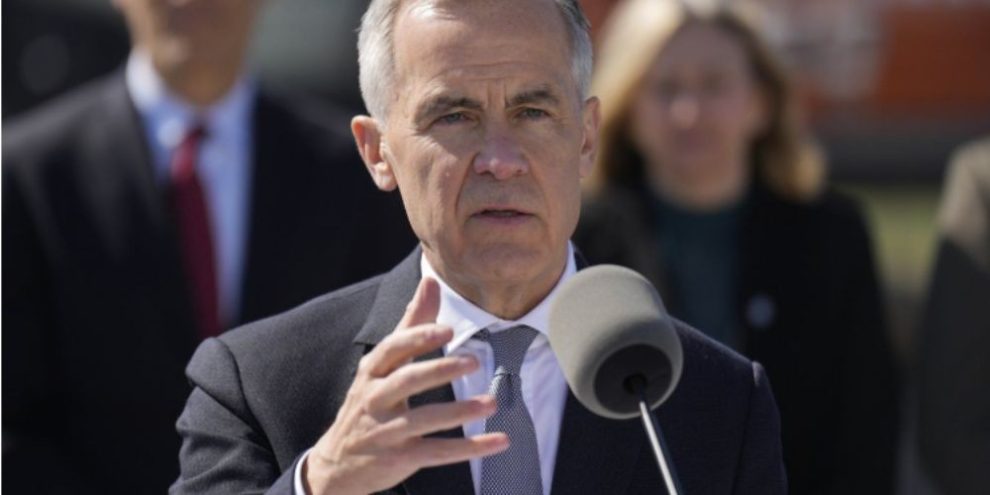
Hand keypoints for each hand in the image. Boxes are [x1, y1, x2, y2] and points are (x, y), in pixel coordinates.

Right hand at [303, 277, 508, 494]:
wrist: (336, 465)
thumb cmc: (368, 403)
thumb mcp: (381, 365)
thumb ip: (410, 325)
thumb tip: (430, 281)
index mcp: (372, 372)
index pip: (392, 349)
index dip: (418, 338)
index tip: (446, 329)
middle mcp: (375, 400)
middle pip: (407, 382)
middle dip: (439, 371)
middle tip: (473, 361)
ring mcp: (386, 432)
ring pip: (424, 419)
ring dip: (459, 411)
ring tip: (490, 403)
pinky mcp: (400, 459)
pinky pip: (438, 452)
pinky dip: (469, 448)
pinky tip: (498, 441)